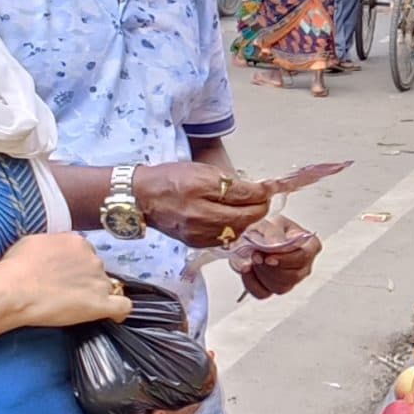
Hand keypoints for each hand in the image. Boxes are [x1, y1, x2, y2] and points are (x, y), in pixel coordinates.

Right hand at [0, 233, 130, 332]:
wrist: (14, 290)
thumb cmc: (16, 267)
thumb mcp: (33, 243)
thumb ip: (53, 246)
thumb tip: (55, 252)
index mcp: (77, 242)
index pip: (85, 253)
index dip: (77, 265)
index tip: (67, 274)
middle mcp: (92, 259)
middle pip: (96, 269)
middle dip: (86, 279)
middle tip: (67, 291)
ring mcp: (99, 282)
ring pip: (109, 287)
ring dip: (98, 294)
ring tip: (79, 305)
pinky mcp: (100, 304)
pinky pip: (123, 307)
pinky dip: (120, 312)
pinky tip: (114, 316)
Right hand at [131, 163, 273, 248]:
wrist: (141, 198)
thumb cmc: (170, 179)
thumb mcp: (201, 171)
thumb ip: (230, 181)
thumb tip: (257, 189)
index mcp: (202, 190)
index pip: (245, 195)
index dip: (263, 191)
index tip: (271, 187)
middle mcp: (201, 215)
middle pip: (246, 216)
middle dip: (259, 207)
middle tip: (262, 198)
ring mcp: (199, 233)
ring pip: (238, 230)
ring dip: (247, 219)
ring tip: (246, 207)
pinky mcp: (196, 242)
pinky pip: (225, 238)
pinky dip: (233, 228)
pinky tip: (231, 218)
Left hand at [231, 214, 321, 298]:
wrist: (253, 235)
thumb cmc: (268, 228)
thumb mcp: (272, 222)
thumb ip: (274, 232)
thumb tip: (276, 243)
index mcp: (309, 246)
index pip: (303, 258)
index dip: (285, 260)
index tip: (268, 257)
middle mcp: (304, 265)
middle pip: (293, 276)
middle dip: (270, 268)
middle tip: (256, 255)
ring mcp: (291, 280)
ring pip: (280, 287)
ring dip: (261, 274)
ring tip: (253, 258)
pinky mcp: (274, 288)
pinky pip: (263, 293)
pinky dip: (251, 282)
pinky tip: (247, 269)